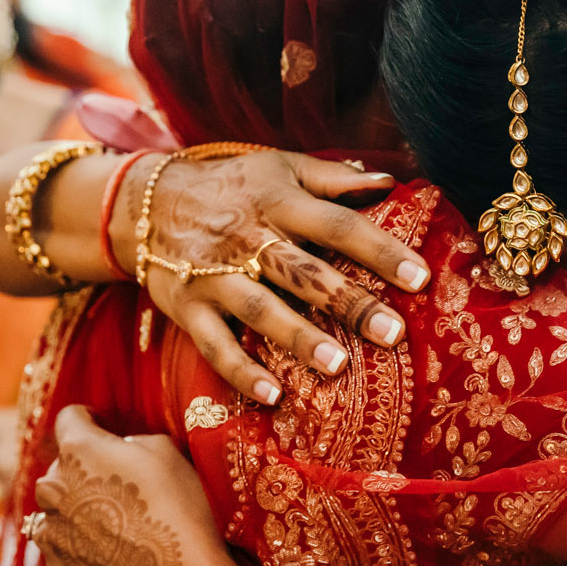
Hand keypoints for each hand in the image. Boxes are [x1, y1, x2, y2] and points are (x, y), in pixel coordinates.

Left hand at [28, 405, 239, 565]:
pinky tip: (120, 560)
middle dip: (86, 473)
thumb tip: (122, 449)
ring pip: (60, 514)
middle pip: (61, 470)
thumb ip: (134, 442)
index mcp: (77, 451)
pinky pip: (68, 555)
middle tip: (123, 487)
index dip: (89, 419)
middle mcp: (52, 490)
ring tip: (123, 530)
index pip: (70, 418)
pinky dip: (86, 554)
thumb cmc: (180, 512)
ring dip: (82, 514)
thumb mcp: (169, 454)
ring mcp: (51, 536)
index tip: (102, 426)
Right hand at [117, 150, 432, 403]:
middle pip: (304, 272)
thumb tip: (391, 181)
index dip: (380, 250)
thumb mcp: (280, 168)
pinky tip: (272, 397)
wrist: (146, 200)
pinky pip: (214, 344)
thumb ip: (334, 179)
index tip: (420, 277)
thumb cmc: (233, 186)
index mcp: (279, 201)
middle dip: (349, 302)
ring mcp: (214, 274)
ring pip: (260, 308)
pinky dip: (240, 372)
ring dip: (298, 337)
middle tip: (392, 333)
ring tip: (338, 367)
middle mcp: (248, 237)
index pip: (337, 225)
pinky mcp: (187, 307)